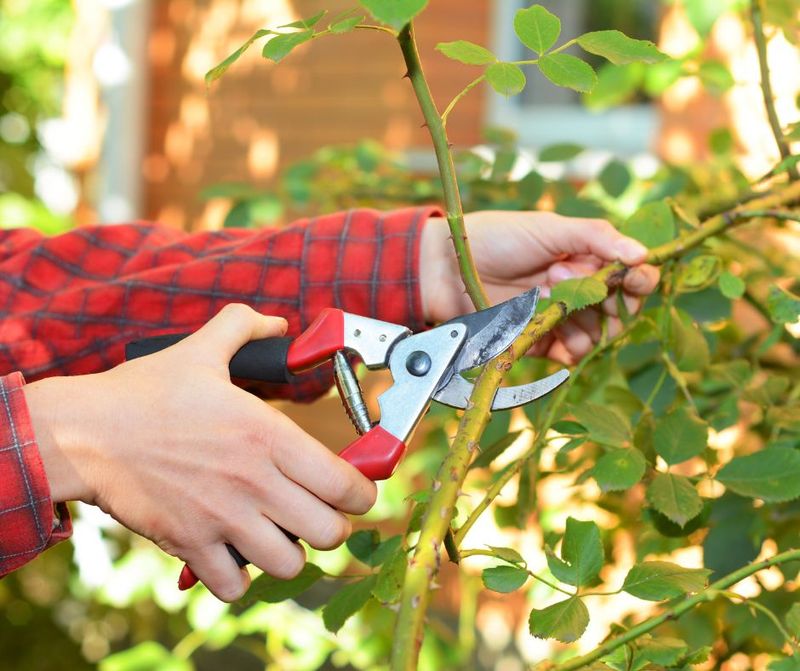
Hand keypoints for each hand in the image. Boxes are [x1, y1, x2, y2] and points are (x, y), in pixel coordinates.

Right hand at [25, 304, 376, 601]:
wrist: (84, 433)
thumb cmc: (144, 393)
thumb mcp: (201, 349)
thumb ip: (244, 327)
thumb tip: (278, 323)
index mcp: (268, 434)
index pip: (346, 484)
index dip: (362, 494)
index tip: (355, 492)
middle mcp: (254, 481)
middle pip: (329, 532)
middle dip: (331, 526)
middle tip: (316, 513)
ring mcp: (223, 518)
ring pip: (290, 565)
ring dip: (289, 554)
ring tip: (277, 534)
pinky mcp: (190, 545)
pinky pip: (235, 587)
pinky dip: (240, 578)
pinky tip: (234, 554)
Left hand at [420, 211, 659, 363]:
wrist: (449, 267)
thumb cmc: (498, 238)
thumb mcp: (550, 228)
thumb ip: (597, 237)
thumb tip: (644, 254)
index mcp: (587, 259)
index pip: (630, 276)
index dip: (639, 280)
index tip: (636, 279)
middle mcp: (579, 290)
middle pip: (619, 311)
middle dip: (607, 301)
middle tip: (566, 278)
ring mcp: (560, 318)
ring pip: (597, 335)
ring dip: (582, 319)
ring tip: (546, 292)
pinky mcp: (540, 341)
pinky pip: (571, 354)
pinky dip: (570, 347)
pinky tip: (552, 329)